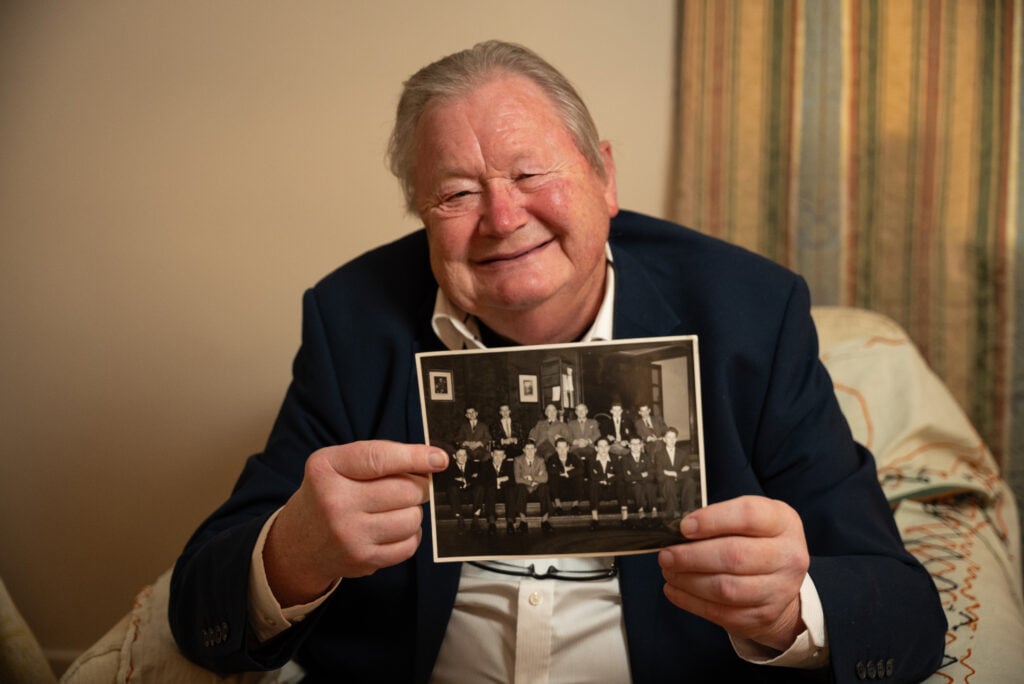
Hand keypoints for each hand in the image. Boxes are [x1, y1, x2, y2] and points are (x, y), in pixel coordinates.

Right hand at [263, 441, 447, 606]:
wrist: (299, 542)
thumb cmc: (328, 493)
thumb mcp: (337, 463)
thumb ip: (379, 456)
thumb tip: (433, 461)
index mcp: (327, 469)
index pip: (379, 459)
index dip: (415, 457)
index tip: (439, 459)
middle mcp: (335, 503)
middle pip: (405, 490)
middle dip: (418, 486)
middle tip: (411, 487)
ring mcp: (349, 535)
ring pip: (412, 518)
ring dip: (414, 511)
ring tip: (397, 509)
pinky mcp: (363, 560)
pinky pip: (409, 545)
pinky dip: (410, 534)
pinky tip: (394, 528)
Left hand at [658, 496, 808, 650]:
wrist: (781, 582)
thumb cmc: (757, 541)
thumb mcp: (750, 520)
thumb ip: (720, 519)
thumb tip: (679, 529)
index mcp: (783, 522)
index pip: (748, 515)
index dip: (712, 520)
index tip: (684, 527)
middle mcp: (788, 556)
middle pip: (734, 555)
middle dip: (692, 556)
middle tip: (666, 555)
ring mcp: (779, 590)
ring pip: (726, 588)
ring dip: (688, 580)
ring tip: (669, 571)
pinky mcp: (763, 615)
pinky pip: (721, 612)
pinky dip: (691, 601)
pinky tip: (674, 589)